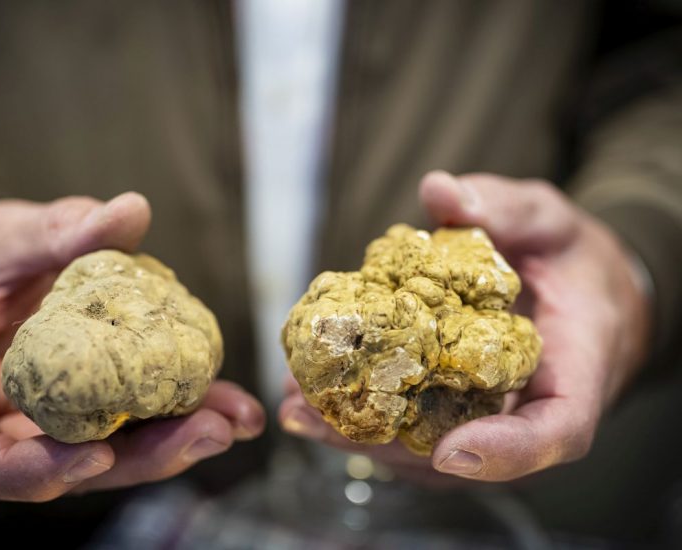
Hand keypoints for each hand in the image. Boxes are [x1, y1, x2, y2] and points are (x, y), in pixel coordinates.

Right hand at [0, 193, 264, 500]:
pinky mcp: (77, 405)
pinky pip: (120, 420)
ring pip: (100, 454)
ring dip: (170, 442)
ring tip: (233, 417)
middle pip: (59, 469)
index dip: (32, 473)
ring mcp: (36, 420)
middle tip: (210, 432)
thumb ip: (57, 230)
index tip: (98, 456)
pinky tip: (223, 398)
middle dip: (139, 458)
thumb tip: (129, 211)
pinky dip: (171, 412)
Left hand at [280, 171, 650, 481]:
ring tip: (294, 406)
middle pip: (466, 452)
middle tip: (313, 418)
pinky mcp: (458, 411)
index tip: (452, 450)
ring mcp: (490, 417)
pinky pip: (412, 424)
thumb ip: (504, 207)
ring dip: (357, 435)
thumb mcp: (551, 220)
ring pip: (427, 449)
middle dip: (386, 445)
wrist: (584, 297)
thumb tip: (439, 191)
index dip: (508, 450)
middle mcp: (529, 408)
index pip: (558, 429)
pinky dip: (362, 414)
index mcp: (575, 370)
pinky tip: (310, 391)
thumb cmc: (576, 262)